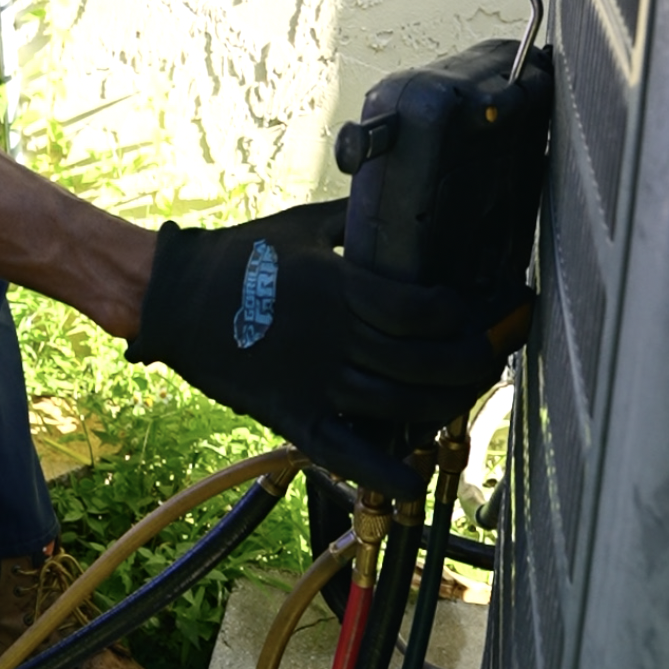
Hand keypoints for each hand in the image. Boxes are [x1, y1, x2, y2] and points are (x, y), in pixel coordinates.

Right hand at [126, 199, 519, 496]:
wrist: (176, 297)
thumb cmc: (240, 255)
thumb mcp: (300, 224)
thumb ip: (353, 219)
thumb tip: (397, 193)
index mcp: (337, 285)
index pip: (420, 309)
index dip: (459, 316)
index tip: (478, 311)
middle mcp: (334, 336)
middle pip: (422, 359)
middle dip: (469, 361)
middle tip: (492, 354)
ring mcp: (315, 380)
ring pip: (397, 403)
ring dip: (442, 404)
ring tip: (465, 394)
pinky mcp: (292, 414)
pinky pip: (344, 449)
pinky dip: (382, 469)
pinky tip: (415, 475)